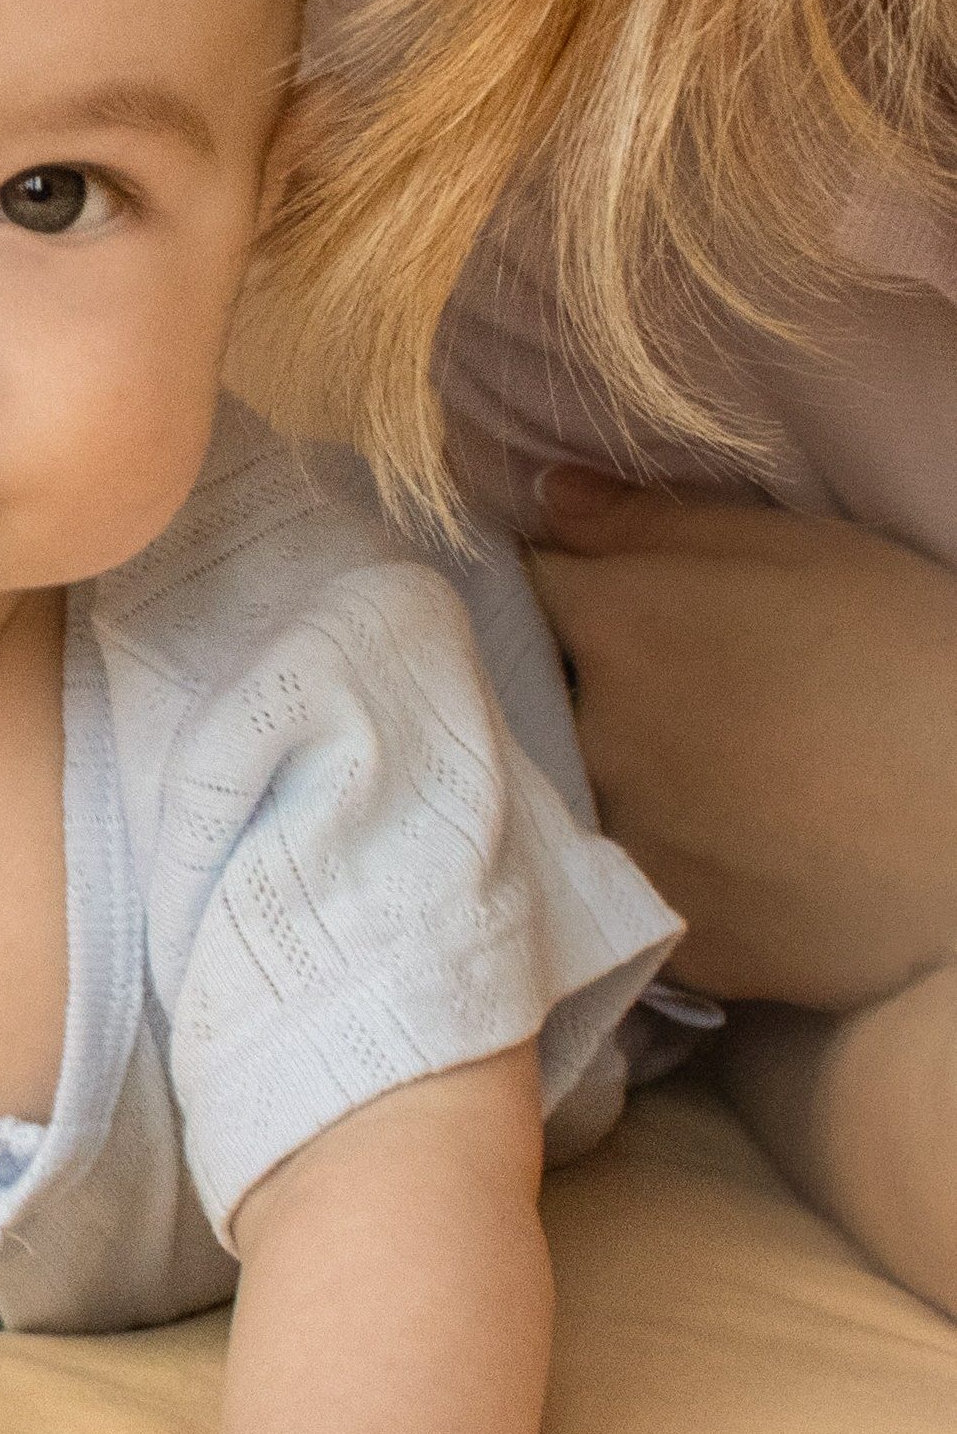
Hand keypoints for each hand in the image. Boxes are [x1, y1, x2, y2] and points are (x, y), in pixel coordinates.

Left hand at [528, 477, 956, 1006]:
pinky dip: (668, 869)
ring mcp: (627, 848)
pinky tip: (734, 854)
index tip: (577, 599)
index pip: (521, 590)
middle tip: (662, 696)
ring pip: (576, 803)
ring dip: (612, 786)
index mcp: (612, 627)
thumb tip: (544, 494)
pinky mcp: (675, 940)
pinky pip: (639, 892)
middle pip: (532, 704)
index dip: (545, 590)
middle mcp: (591, 739)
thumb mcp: (798, 550)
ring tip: (705, 780)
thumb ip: (650, 522)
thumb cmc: (912, 657)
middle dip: (569, 692)